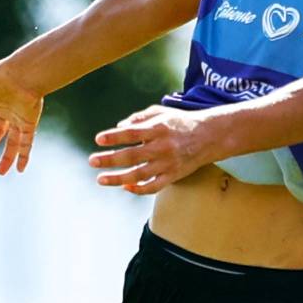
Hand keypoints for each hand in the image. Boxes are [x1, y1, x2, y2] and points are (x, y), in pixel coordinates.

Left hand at [89, 104, 223, 194]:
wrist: (209, 137)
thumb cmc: (180, 122)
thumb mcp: (161, 112)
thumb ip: (139, 118)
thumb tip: (118, 127)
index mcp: (158, 129)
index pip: (132, 133)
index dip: (114, 136)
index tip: (98, 139)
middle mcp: (162, 147)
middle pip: (132, 156)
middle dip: (110, 159)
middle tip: (92, 161)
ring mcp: (168, 163)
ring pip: (140, 175)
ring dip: (118, 179)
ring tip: (101, 179)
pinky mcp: (173, 176)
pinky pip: (154, 187)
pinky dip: (139, 189)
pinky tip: (125, 187)